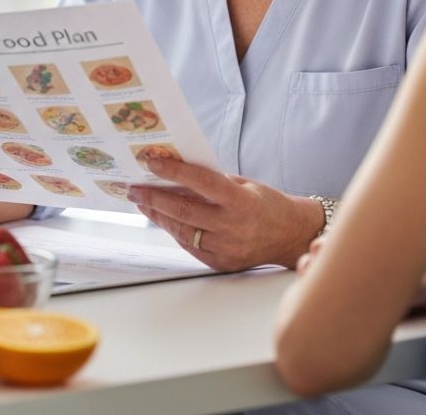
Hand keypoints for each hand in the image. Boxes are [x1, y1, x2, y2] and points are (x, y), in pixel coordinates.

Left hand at [126, 158, 323, 271]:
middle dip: (154, 197)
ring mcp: (226, 249)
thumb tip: (178, 173)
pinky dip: (175, 230)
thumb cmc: (266, 203)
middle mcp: (232, 227)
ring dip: (158, 216)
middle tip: (134, 188)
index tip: (152, 162)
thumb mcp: (244, 184)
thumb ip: (213, 181)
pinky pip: (190, 246)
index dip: (174, 171)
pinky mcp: (221, 264)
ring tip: (143, 202)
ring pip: (182, 231)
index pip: (201, 182)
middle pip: (183, 211)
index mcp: (241, 201)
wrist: (290, 235)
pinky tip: (163, 218)